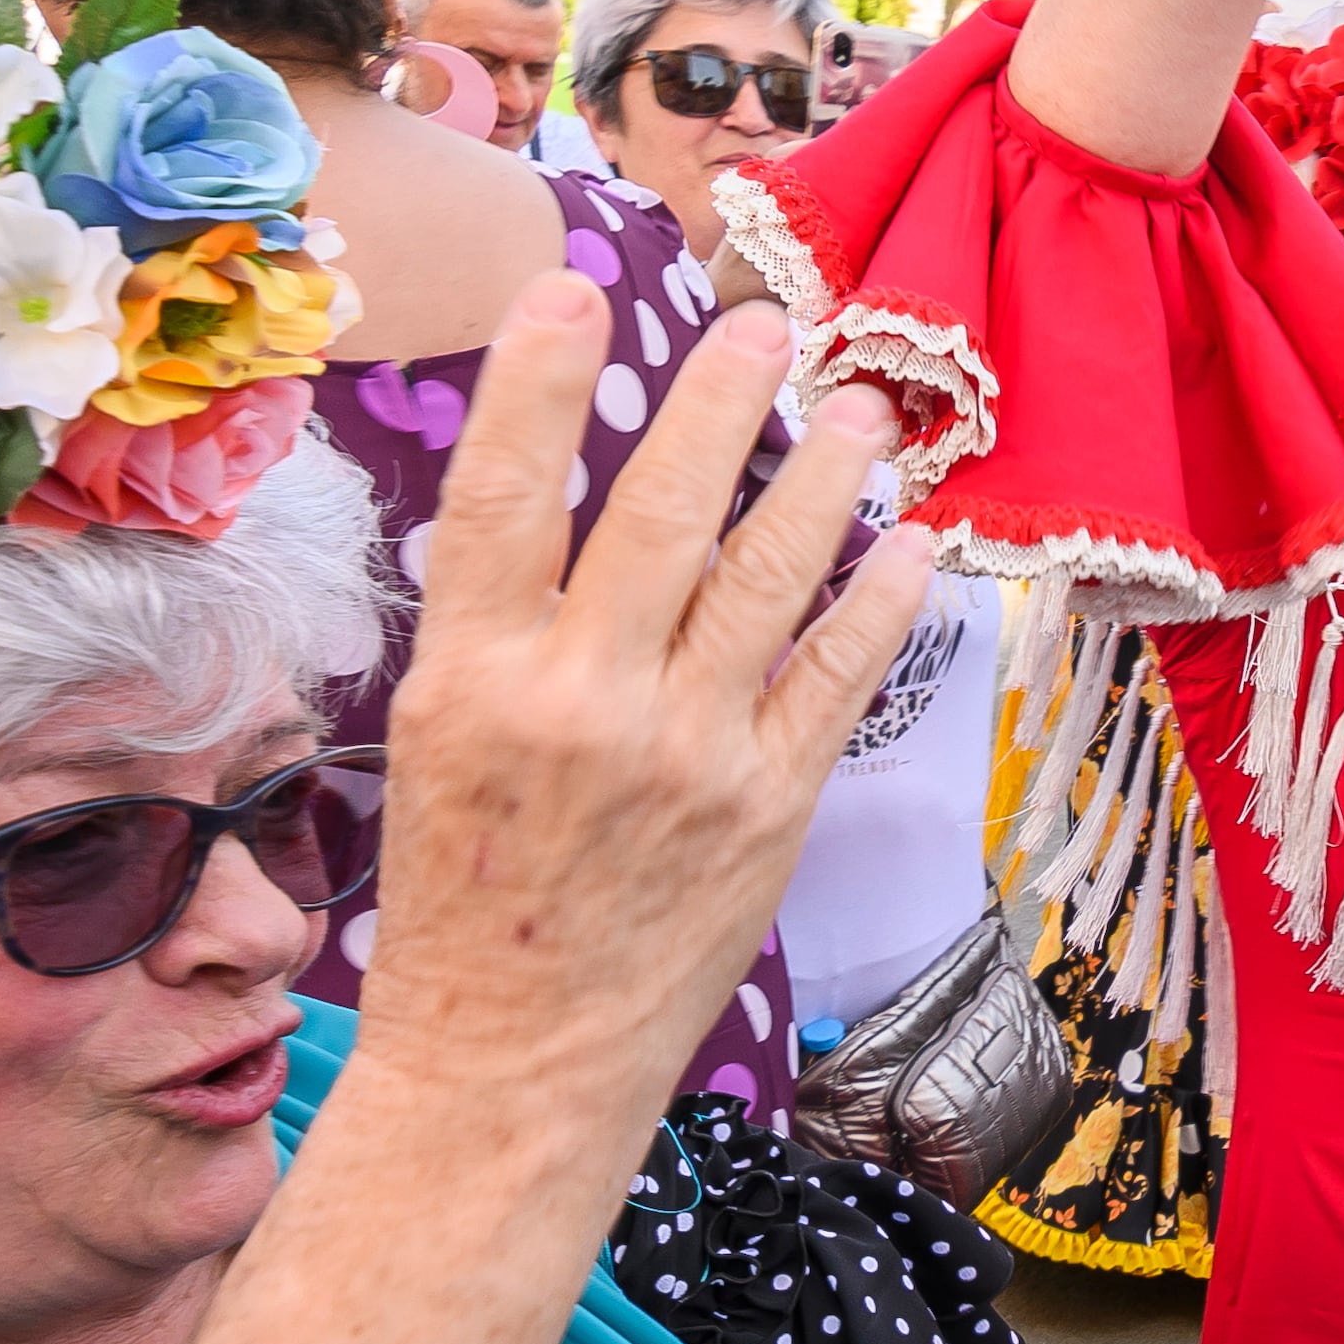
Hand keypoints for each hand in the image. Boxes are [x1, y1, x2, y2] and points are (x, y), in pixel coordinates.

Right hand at [369, 284, 929, 1132]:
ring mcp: (683, 754)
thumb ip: (499, 628)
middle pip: (655, 513)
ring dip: (820, 479)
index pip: (501, 497)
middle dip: (716, 404)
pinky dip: (877, 599)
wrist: (513, 1059)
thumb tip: (563, 502)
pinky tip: (906, 540)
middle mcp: (579, 703)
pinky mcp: (767, 806)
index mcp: (470, 680)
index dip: (533, 382)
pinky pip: (834, 674)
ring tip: (861, 407)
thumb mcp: (436, 744)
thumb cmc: (468, 898)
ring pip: (765, 578)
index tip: (569, 285)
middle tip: (764, 322)